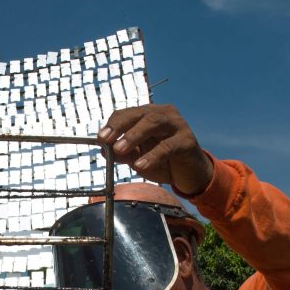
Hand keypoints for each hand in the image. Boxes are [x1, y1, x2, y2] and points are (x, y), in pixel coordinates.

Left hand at [98, 104, 212, 195]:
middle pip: (140, 114)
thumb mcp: (137, 158)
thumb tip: (103, 149)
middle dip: (120, 126)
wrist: (189, 175)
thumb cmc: (162, 162)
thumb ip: (122, 153)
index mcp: (149, 115)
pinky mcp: (188, 141)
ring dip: (134, 135)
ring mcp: (178, 125)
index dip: (113, 124)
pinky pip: (168, 146)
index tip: (100, 138)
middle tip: (106, 140)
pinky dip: (152, 156)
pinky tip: (140, 165)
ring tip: (120, 149)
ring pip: (154, 123)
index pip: (128, 113)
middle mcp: (164, 115)